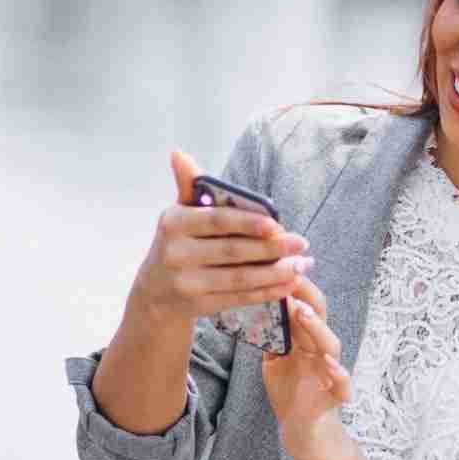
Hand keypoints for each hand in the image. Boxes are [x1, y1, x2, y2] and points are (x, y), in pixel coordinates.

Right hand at [128, 149, 313, 327]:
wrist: (155, 294)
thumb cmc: (177, 244)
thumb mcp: (178, 215)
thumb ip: (188, 186)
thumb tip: (178, 153)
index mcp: (174, 223)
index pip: (217, 221)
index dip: (249, 223)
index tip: (278, 224)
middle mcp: (177, 254)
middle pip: (233, 251)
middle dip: (272, 248)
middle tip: (302, 243)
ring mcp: (187, 283)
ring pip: (240, 278)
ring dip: (277, 272)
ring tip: (303, 265)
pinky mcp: (199, 306)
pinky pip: (240, 298)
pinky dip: (267, 292)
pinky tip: (289, 284)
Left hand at [262, 276, 354, 459]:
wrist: (303, 430)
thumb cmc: (290, 391)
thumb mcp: (273, 358)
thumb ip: (269, 335)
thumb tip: (251, 305)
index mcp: (305, 338)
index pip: (302, 304)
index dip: (293, 284)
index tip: (277, 262)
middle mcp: (320, 349)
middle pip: (318, 316)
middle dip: (306, 295)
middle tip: (289, 276)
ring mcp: (330, 370)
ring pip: (331, 343)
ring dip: (316, 327)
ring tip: (301, 312)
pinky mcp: (335, 395)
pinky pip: (343, 383)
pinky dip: (339, 374)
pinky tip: (329, 365)